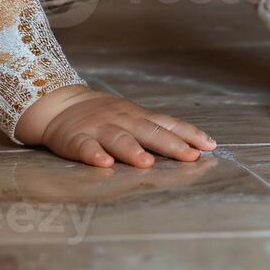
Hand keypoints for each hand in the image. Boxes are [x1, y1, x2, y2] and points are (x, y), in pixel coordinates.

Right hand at [18, 85, 217, 167]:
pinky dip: (94, 155)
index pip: (167, 124)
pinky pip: (86, 147)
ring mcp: (98, 129)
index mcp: (137, 117)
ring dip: (132, 151)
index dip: (189, 134)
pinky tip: (103, 164)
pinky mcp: (76, 139)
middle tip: (190, 156)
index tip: (209, 146)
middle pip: (149, 132)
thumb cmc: (104, 116)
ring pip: (118, 139)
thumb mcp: (132, 117)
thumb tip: (197, 145)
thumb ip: (158, 130)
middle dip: (170, 145)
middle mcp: (122, 121)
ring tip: (146, 163)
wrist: (59, 105)